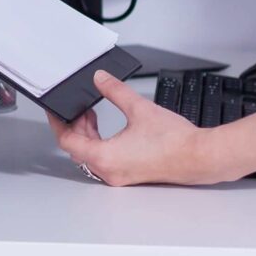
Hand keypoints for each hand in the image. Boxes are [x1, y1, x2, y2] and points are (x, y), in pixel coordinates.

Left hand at [46, 70, 217, 186]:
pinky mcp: (129, 175)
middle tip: (81, 109)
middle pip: (77, 149)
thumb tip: (100, 79)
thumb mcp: (139, 108)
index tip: (56, 111)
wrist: (200, 157)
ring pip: (90, 156)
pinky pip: (104, 161)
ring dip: (88, 136)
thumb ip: (115, 91)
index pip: (68, 141)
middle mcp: (109, 171)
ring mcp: (119, 176)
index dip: (59, 123)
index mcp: (105, 157)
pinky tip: (110, 131)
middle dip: (76, 126)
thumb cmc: (175, 141)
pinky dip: (101, 145)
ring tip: (94, 116)